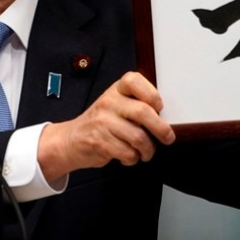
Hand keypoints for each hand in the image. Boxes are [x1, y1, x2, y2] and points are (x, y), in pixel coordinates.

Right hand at [37, 72, 175, 181]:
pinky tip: (129, 155)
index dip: (152, 93)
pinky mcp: (99, 141)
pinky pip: (128, 153)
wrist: (71, 140)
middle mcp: (108, 102)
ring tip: (146, 152)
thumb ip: (136, 105)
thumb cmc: (101, 122)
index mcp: (115, 90)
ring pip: (138, 137)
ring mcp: (102, 122)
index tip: (159, 107)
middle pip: (143, 112)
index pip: (134, 81)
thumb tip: (164, 118)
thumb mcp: (116, 105)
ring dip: (148, 150)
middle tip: (168, 137)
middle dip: (161, 129)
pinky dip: (133, 158)